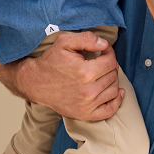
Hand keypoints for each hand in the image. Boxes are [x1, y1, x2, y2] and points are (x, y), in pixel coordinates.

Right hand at [0, 31, 122, 120]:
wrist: (35, 83)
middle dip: (110, 66)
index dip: (109, 53)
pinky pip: (109, 111)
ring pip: (113, 90)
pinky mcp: (84, 114)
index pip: (111, 61)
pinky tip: (117, 92)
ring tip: (103, 74)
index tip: (103, 51)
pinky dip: (116, 101)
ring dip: (112, 80)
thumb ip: (86, 39)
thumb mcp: (64, 42)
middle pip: (113, 75)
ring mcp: (87, 105)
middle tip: (101, 62)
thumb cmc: (50, 61)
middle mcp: (88, 90)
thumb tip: (104, 44)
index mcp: (85, 72)